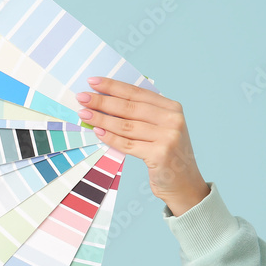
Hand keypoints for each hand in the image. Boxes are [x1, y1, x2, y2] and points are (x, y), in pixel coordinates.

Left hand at [76, 76, 209, 216]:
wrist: (183, 183)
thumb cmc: (165, 153)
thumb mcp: (159, 128)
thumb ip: (140, 115)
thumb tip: (105, 101)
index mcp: (171, 107)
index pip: (137, 93)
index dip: (113, 87)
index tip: (93, 82)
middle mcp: (173, 119)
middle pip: (130, 107)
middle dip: (103, 101)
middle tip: (82, 97)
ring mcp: (169, 137)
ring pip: (126, 125)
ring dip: (102, 119)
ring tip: (84, 114)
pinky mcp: (160, 154)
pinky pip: (127, 144)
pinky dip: (110, 138)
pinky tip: (98, 131)